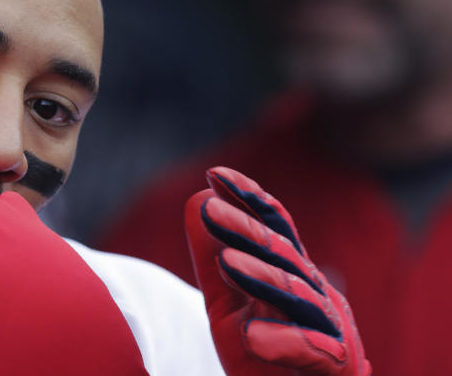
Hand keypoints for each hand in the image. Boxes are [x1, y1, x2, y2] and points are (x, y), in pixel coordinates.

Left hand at [185, 166, 370, 374]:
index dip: (250, 200)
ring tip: (227, 262)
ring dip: (263, 277)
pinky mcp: (336, 369)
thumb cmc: (268, 356)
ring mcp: (330, 332)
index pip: (275, 229)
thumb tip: (195, 200)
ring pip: (298, 297)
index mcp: (294, 276)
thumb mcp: (226, 305)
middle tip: (210, 209)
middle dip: (247, 230)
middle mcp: (316, 296)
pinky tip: (253, 334)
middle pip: (282, 255)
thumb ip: (211, 259)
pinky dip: (285, 341)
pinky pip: (314, 351)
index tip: (215, 174)